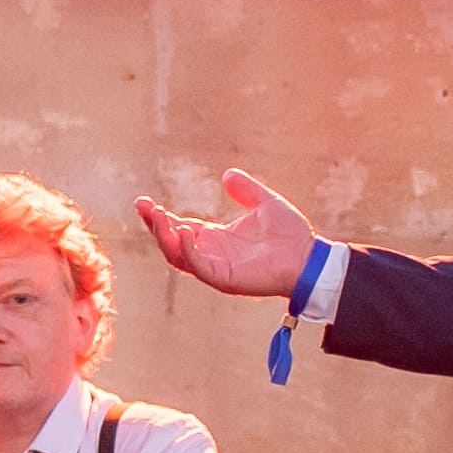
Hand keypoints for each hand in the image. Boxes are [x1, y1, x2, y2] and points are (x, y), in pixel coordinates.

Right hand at [133, 171, 322, 300]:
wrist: (309, 257)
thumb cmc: (291, 235)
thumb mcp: (265, 204)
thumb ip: (246, 190)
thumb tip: (227, 174)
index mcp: (217, 238)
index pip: (180, 227)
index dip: (160, 216)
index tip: (143, 202)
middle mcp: (211, 254)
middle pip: (171, 242)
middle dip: (154, 224)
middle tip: (142, 205)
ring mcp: (216, 268)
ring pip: (177, 256)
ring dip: (164, 236)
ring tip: (157, 215)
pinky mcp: (224, 278)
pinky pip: (198, 266)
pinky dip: (187, 250)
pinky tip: (184, 230)